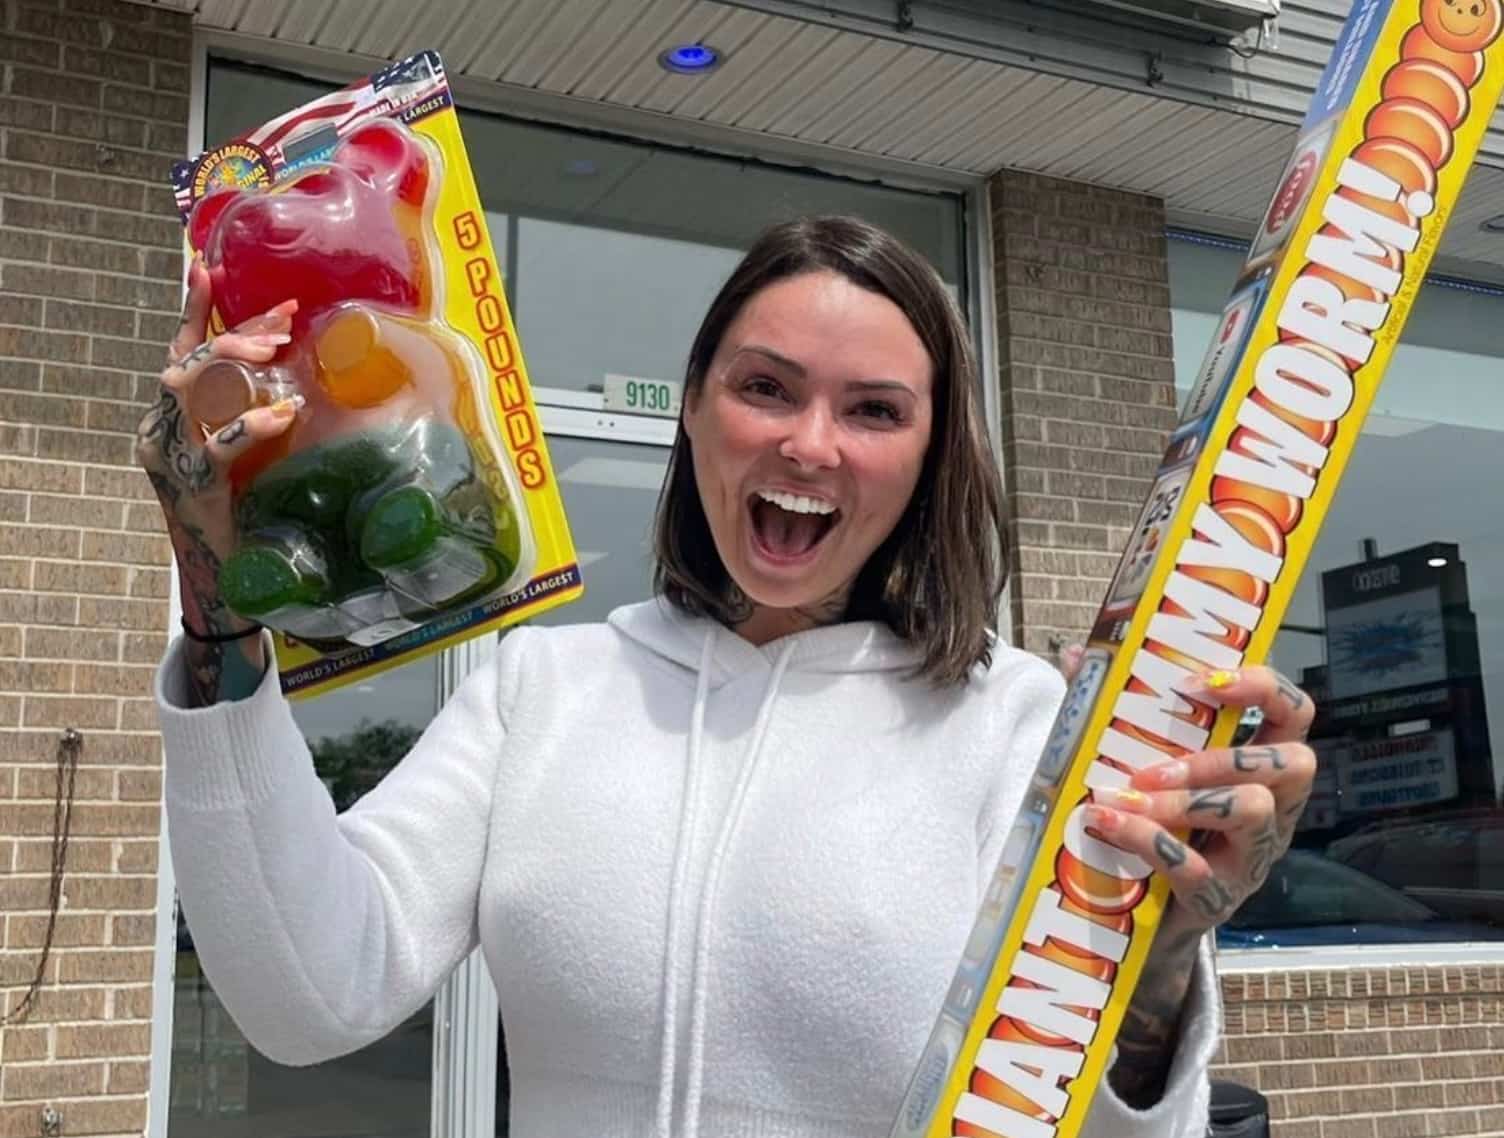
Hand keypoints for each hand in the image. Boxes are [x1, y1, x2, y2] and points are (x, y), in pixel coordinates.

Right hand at [135, 258, 299, 638]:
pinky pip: (219, 446)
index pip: (179, 350)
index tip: (209, 265)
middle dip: (229, 332)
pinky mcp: (194, 485)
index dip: (196, 308)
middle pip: (184, 360)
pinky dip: (252, 424)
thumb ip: (249, 412)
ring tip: (275, 350)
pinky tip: (285, 413)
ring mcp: (171, 456)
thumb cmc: (240, 509)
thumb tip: (293, 370)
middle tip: (279, 321)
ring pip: (187, 388)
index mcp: (170, 417)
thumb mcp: (243, 451)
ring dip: (231, 361)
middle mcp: (160, 429)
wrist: (222, 574)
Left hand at [1086, 666, 1315, 933]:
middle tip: (1151, 766)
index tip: (1200, 683)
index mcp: (1262, 768)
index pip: (1296, 714)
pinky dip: (1148, 843)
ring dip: (1182, 799)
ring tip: (1125, 798)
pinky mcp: (1218, 898)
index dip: (1262, 688)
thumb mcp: (1144, 763)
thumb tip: (1080, 657)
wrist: (1144, 914)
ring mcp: (1251, 857)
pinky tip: (1108, 825)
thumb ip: (1114, 708)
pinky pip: (1197, 871)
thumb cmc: (1154, 820)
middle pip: (1290, 763)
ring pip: (1251, 811)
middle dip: (1218, 756)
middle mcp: (1274, 810)